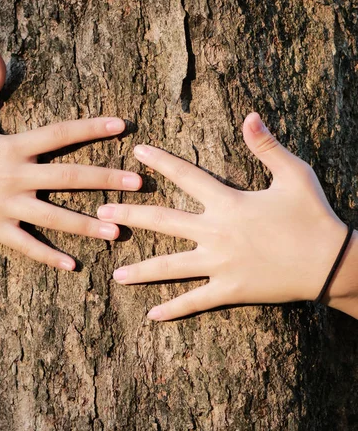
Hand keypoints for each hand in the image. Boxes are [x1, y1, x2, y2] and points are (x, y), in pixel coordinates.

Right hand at [0, 47, 141, 269]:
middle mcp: (14, 176)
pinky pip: (26, 245)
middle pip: (67, 177)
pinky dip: (48, 257)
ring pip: (53, 217)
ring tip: (117, 230)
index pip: (59, 133)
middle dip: (104, 179)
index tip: (122, 125)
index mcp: (11, 146)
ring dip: (86, 225)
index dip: (91, 128)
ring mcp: (6, 206)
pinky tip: (73, 266)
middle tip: (138, 184)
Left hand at [97, 113, 347, 319]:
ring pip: (170, 266)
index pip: (185, 175)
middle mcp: (216, 232)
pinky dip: (173, 309)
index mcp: (228, 201)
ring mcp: (220, 264)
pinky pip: (195, 301)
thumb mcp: (294, 174)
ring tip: (115, 274)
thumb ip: (266, 146)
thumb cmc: (313, 215)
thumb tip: (248, 115)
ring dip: (140, 269)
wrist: (330, 262)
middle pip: (162, 220)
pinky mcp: (229, 290)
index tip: (135, 153)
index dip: (160, 162)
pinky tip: (150, 315)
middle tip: (100, 212)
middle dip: (130, 214)